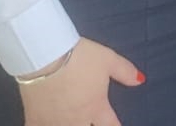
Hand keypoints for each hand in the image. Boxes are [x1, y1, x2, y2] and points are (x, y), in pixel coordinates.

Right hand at [20, 37, 142, 125]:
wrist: (45, 56)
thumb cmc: (80, 57)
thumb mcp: (108, 59)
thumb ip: (125, 71)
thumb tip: (141, 80)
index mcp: (97, 107)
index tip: (115, 125)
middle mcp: (78, 120)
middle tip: (91, 121)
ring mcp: (55, 122)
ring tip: (72, 122)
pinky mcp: (35, 120)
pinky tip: (46, 123)